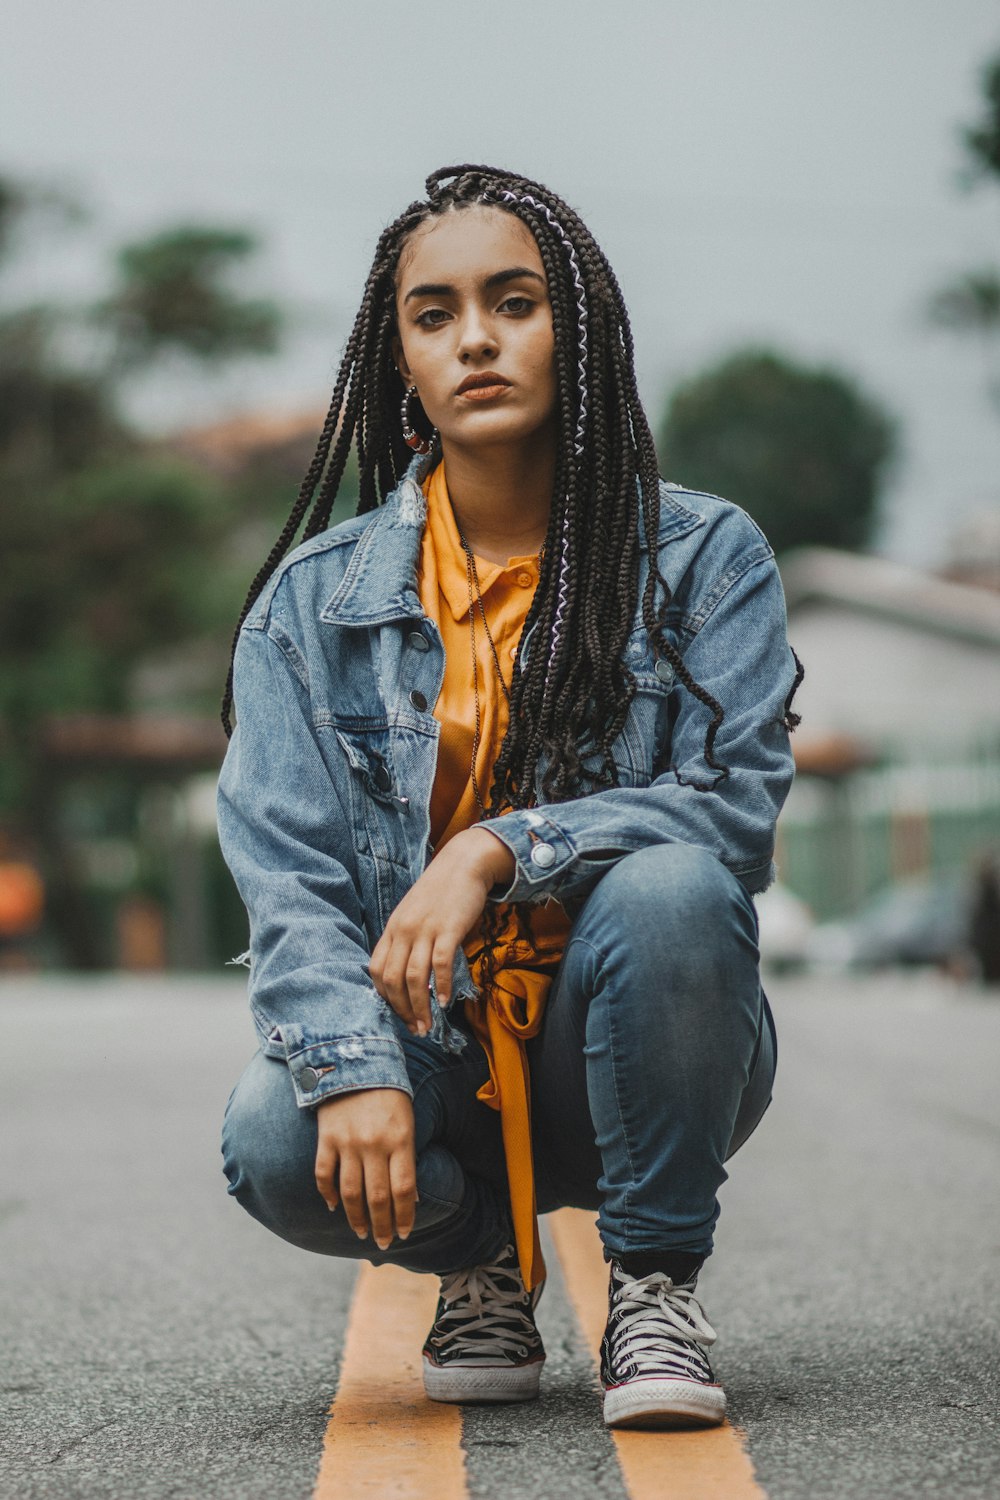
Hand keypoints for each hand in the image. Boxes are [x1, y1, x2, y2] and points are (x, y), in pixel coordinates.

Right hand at [314, 1088, 415, 1249]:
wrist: (355, 1059)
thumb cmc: (389, 1093)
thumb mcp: (407, 1120)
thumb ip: (407, 1156)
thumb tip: (410, 1197)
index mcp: (401, 1139)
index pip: (405, 1190)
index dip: (405, 1216)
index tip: (404, 1233)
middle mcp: (374, 1144)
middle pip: (378, 1198)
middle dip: (382, 1226)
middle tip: (383, 1243)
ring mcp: (348, 1142)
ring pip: (350, 1193)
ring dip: (356, 1217)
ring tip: (360, 1232)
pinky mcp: (326, 1137)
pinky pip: (324, 1174)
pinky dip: (327, 1194)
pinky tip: (333, 1207)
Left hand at [368, 826, 515, 1034]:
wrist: (464, 863)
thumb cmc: (441, 892)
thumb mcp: (413, 914)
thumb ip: (407, 939)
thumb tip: (408, 974)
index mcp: (393, 928)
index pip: (376, 970)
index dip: (384, 997)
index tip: (398, 1013)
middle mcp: (404, 930)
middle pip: (392, 980)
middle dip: (401, 1010)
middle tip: (415, 1028)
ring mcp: (425, 929)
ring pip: (414, 978)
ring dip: (420, 1007)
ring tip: (428, 1025)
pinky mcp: (448, 929)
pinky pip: (440, 965)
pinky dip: (442, 988)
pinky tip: (446, 1002)